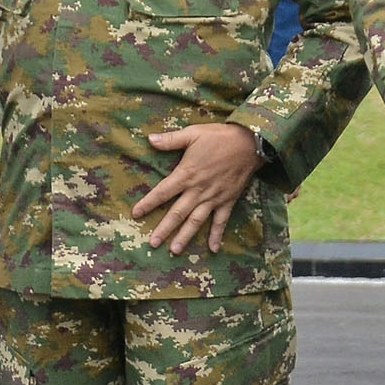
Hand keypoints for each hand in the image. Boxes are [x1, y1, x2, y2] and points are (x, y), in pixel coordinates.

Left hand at [133, 124, 261, 253]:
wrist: (249, 143)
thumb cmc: (219, 137)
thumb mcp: (192, 133)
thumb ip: (170, 140)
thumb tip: (149, 139)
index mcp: (186, 174)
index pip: (163, 192)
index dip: (148, 203)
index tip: (136, 213)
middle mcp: (198, 190)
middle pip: (177, 213)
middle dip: (164, 229)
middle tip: (153, 243)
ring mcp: (213, 198)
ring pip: (196, 221)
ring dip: (185, 236)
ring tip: (174, 250)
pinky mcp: (227, 201)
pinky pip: (221, 221)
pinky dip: (217, 235)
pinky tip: (213, 249)